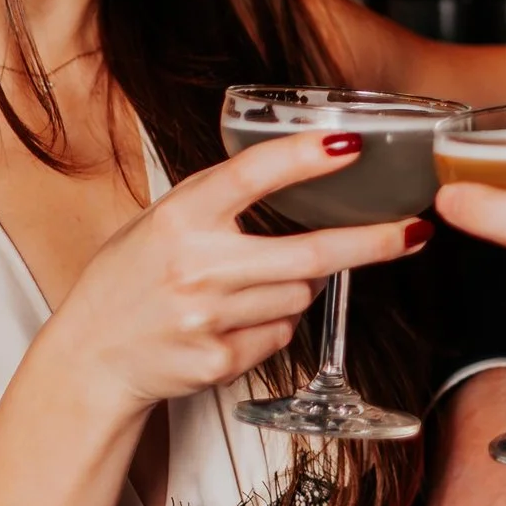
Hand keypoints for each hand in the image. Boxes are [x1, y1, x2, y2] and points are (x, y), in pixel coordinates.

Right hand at [56, 135, 427, 422]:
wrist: (91, 357)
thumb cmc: (129, 281)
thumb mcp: (158, 223)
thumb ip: (218, 202)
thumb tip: (299, 176)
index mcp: (179, 217)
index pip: (250, 175)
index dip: (304, 158)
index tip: (350, 145)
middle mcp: (196, 266)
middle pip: (309, 255)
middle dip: (372, 243)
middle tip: (413, 231)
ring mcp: (209, 318)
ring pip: (301, 297)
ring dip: (301, 287)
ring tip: (255, 284)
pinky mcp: (219, 360)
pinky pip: (281, 334)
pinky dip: (276, 324)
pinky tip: (238, 320)